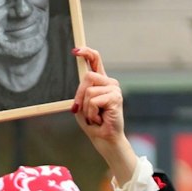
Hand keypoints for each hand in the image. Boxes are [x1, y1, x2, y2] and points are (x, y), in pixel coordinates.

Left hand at [70, 47, 137, 185]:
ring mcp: (114, 89)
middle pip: (87, 77)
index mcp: (101, 82)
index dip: (87, 53)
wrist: (105, 140)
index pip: (95, 61)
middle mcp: (110, 83)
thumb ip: (82, 92)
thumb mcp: (82, 106)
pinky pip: (93, 100)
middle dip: (79, 96)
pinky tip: (100, 119)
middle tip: (82, 111)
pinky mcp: (115, 97)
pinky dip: (91, 113)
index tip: (76, 50)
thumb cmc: (94, 124)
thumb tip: (84, 80)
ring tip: (95, 116)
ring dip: (86, 108)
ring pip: (89, 90)